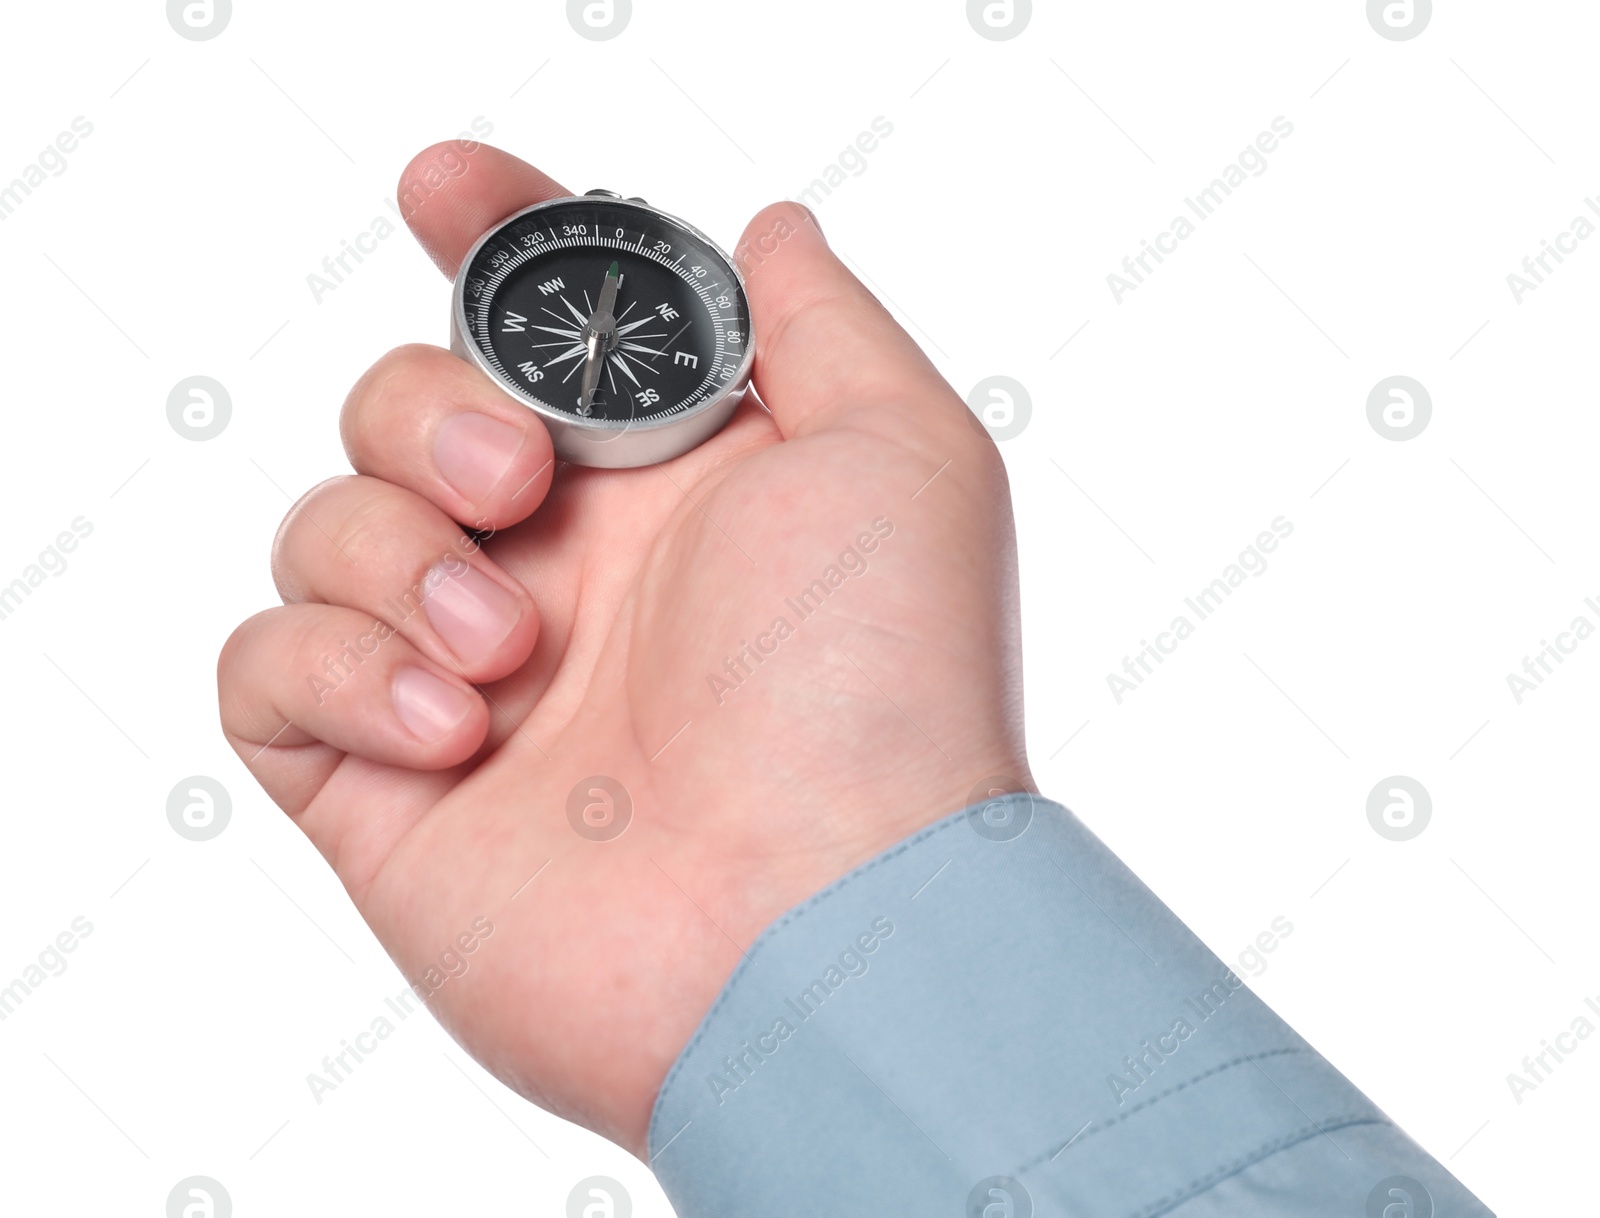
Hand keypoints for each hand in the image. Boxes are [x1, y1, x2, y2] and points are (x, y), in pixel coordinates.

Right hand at [217, 142, 1031, 1154]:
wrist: (817, 931)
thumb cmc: (881, 693)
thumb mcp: (901, 455)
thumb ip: (816, 322)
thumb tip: (768, 231)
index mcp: (669, 485)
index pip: (541, 330)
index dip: (483, 243)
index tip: (442, 190)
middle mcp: (567, 572)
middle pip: (405, 407)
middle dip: (431, 412)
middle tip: (516, 485)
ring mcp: (467, 678)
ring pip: (323, 525)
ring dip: (394, 558)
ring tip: (507, 653)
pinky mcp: (384, 787)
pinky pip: (265, 666)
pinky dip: (330, 669)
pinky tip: (449, 731)